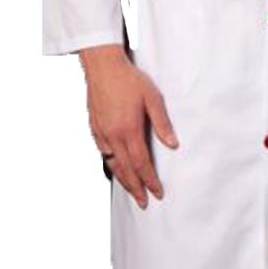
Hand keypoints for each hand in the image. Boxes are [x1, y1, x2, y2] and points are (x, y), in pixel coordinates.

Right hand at [80, 44, 179, 209]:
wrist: (102, 65)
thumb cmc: (129, 79)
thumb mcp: (152, 97)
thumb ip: (162, 123)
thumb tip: (173, 144)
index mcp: (129, 130)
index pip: (142, 164)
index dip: (150, 181)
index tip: (157, 193)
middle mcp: (113, 136)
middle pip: (126, 170)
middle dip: (136, 188)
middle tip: (143, 203)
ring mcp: (101, 133)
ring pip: (113, 164)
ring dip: (123, 180)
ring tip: (131, 191)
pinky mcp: (94, 127)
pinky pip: (103, 153)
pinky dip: (111, 164)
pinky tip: (116, 167)